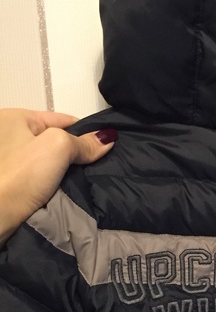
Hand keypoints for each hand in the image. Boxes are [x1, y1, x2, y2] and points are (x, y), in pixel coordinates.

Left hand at [0, 108, 116, 244]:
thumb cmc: (21, 175)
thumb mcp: (57, 147)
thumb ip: (83, 142)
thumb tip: (108, 139)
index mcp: (13, 118)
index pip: (61, 120)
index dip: (86, 132)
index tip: (107, 148)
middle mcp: (8, 137)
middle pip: (56, 142)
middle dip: (78, 155)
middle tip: (103, 167)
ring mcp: (9, 163)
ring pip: (51, 163)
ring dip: (68, 173)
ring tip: (93, 181)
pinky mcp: (12, 185)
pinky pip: (43, 181)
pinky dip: (57, 186)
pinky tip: (72, 193)